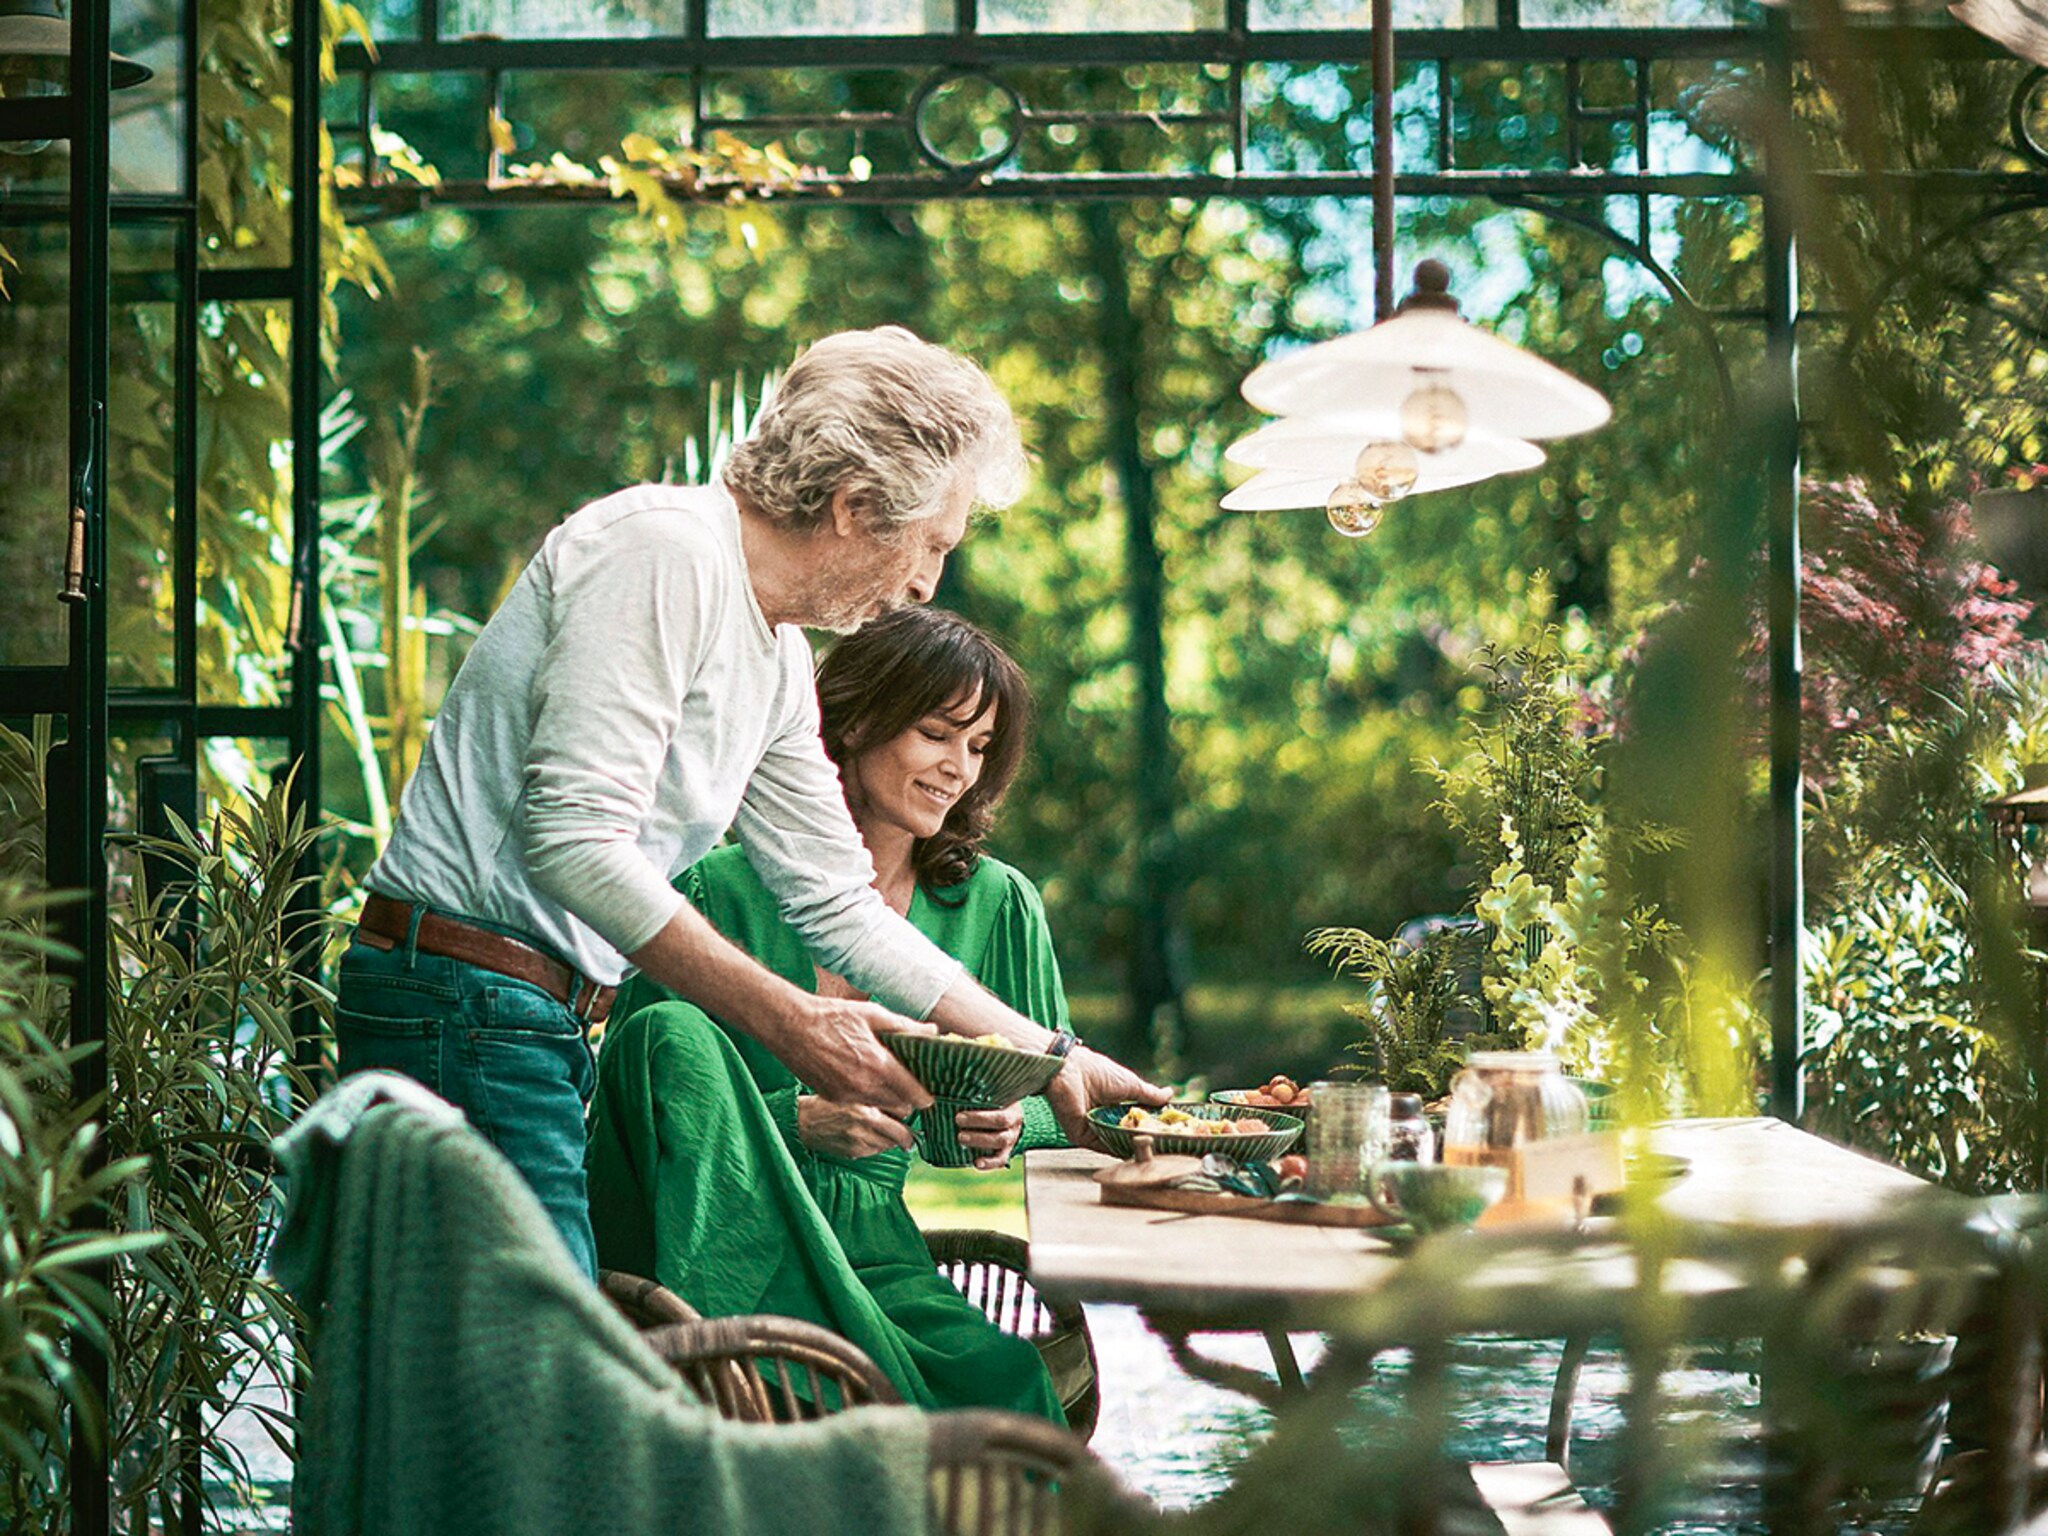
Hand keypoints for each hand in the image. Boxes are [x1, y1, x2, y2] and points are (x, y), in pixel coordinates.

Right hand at [776, 997, 934, 1118]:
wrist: (790, 1026)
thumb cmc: (832, 1016)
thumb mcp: (872, 1014)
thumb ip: (905, 1027)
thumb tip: (933, 1031)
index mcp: (878, 1065)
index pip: (914, 1095)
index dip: (925, 1094)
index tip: (929, 1089)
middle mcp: (864, 1086)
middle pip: (901, 1108)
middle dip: (908, 1098)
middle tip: (909, 1082)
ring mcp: (847, 1096)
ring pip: (881, 1109)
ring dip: (889, 1101)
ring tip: (888, 1080)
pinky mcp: (833, 1098)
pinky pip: (861, 1105)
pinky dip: (868, 1099)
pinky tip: (864, 1078)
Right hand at [796, 1095, 914, 1158]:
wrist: (804, 1121)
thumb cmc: (829, 1101)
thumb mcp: (854, 1091)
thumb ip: (877, 1096)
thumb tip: (903, 1103)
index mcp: (866, 1104)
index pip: (903, 1110)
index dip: (907, 1111)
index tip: (907, 1112)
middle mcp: (864, 1123)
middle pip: (901, 1134)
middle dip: (907, 1136)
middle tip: (909, 1136)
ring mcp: (859, 1140)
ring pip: (889, 1144)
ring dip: (890, 1140)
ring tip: (881, 1131)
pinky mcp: (853, 1153)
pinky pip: (875, 1151)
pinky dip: (876, 1146)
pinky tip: (866, 1137)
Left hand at [950, 1103, 1023, 1171]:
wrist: (1006, 1121)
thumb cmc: (991, 1106)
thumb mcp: (986, 1098)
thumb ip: (967, 1096)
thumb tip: (937, 1096)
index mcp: (1009, 1105)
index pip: (1000, 1103)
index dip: (981, 1110)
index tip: (960, 1113)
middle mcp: (1013, 1121)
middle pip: (1001, 1121)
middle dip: (979, 1120)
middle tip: (958, 1120)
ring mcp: (1011, 1138)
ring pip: (1001, 1140)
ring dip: (980, 1140)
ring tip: (961, 1138)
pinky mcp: (1006, 1153)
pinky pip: (1001, 1160)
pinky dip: (989, 1163)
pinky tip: (976, 1163)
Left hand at [1045, 1045, 1171, 1152]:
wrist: (1069, 1071)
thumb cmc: (1098, 1072)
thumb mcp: (1131, 1083)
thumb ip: (1149, 1094)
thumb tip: (1170, 1094)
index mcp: (1114, 1103)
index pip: (1135, 1120)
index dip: (1150, 1126)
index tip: (1166, 1134)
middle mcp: (1104, 1117)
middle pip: (1127, 1134)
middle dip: (1143, 1140)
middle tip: (1163, 1148)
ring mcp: (1094, 1128)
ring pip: (1116, 1143)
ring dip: (1132, 1147)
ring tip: (1152, 1151)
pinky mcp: (1083, 1137)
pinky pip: (1103, 1147)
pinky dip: (1118, 1150)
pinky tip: (1134, 1152)